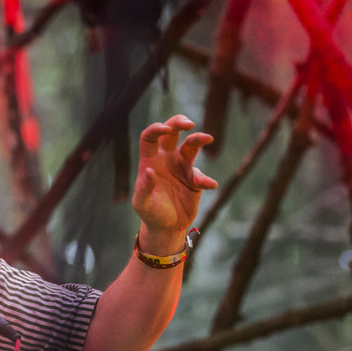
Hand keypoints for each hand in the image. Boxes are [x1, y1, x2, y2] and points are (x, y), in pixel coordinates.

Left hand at [132, 115, 217, 246]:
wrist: (166, 227)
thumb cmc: (150, 213)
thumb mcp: (142, 204)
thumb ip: (144, 188)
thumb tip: (149, 171)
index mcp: (150, 160)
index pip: (150, 138)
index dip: (156, 129)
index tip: (165, 129)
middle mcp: (166, 159)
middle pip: (172, 132)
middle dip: (179, 122)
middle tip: (189, 124)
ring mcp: (182, 167)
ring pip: (191, 146)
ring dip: (198, 139)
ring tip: (207, 138)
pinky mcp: (195, 179)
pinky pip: (202, 175)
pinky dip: (206, 179)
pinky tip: (209, 185)